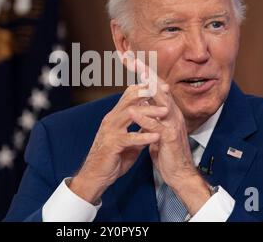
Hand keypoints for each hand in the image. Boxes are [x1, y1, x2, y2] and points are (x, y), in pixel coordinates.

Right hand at [69, 84, 167, 203]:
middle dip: (149, 93)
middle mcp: (111, 119)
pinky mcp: (112, 144)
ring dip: (149, 111)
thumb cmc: (112, 158)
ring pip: (130, 114)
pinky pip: (130, 137)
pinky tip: (157, 136)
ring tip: (166, 111)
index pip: (129, 95)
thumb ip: (139, 130)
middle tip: (166, 91)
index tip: (163, 86)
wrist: (96, 176)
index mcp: (115, 117)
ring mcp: (110, 131)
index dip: (146, 89)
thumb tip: (153, 123)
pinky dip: (144, 136)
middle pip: (130, 99)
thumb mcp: (129, 141)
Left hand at [134, 60, 210, 214]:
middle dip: (148, 74)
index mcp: (169, 112)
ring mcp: (173, 126)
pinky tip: (134, 112)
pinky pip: (157, 127)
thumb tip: (143, 104)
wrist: (179, 174)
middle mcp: (173, 115)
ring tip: (137, 78)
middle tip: (135, 60)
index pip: (157, 88)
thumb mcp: (158, 130)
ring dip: (149, 91)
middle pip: (160, 89)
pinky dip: (145, 119)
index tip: (133, 61)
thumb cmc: (167, 152)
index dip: (146, 74)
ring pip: (162, 104)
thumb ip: (152, 116)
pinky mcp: (170, 139)